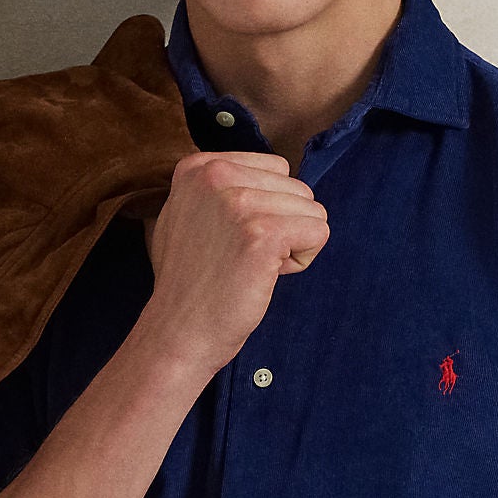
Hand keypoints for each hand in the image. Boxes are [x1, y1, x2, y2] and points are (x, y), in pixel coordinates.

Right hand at [138, 148, 328, 375]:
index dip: (266, 209)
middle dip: (283, 226)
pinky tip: (267, 275)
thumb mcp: (187, 215)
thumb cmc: (188, 282)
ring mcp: (239, 203)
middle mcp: (215, 175)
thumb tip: (269, 179)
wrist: (178, 330)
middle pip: (297, 188)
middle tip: (242, 257)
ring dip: (292, 244)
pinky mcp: (263, 234)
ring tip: (251, 267)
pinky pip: (318, 232)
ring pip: (312, 211)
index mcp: (199, 166)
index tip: (232, 239)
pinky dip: (302, 259)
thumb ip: (219, 190)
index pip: (276, 169)